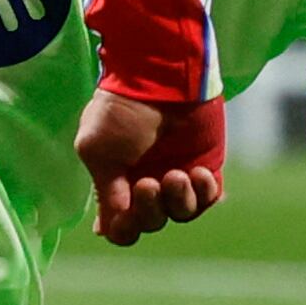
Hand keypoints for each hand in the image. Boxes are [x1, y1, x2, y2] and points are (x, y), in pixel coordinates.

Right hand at [73, 90, 224, 244]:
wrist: (160, 76)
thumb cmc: (121, 110)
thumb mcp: (97, 149)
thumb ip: (106, 191)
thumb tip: (112, 227)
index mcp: (117, 182)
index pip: (121, 227)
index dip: (124, 228)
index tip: (125, 211)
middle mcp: (146, 183)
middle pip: (151, 222)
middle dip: (150, 210)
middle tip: (150, 183)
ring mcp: (177, 176)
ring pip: (181, 214)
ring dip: (179, 201)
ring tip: (178, 175)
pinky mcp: (205, 166)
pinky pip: (208, 198)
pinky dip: (204, 193)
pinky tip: (198, 173)